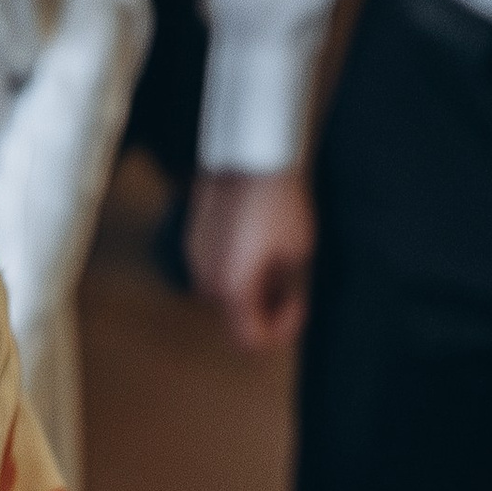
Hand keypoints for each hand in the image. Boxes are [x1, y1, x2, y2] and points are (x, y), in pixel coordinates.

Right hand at [186, 169, 313, 353]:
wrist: (253, 150)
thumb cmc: (280, 199)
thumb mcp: (298, 251)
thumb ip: (285, 287)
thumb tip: (280, 296)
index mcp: (233, 290)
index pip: (251, 340)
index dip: (280, 332)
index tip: (298, 305)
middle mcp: (206, 280)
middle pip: (236, 317)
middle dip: (265, 309)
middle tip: (290, 288)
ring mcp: (195, 257)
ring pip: (223, 292)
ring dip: (249, 288)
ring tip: (274, 260)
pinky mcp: (193, 237)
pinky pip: (214, 266)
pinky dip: (234, 266)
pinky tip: (254, 240)